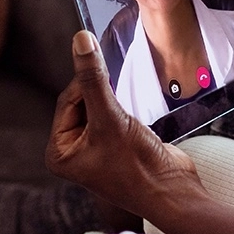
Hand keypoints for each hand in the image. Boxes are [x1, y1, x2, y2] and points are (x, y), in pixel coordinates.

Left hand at [46, 31, 203, 218]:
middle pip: (81, 102)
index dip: (86, 84)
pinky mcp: (117, 145)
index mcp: (60, 152)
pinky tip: (135, 119)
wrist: (174, 192)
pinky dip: (124, 109)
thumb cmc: (138, 167)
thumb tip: (80, 42)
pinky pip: (114, 115)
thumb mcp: (111, 118)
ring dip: (114, 102)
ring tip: (128, 116)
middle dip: (101, 95)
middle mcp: (74, 151)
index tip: (103, 69)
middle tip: (119, 102)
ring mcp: (96, 149)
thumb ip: (94, 80)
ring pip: (99, 106)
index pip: (66, 101)